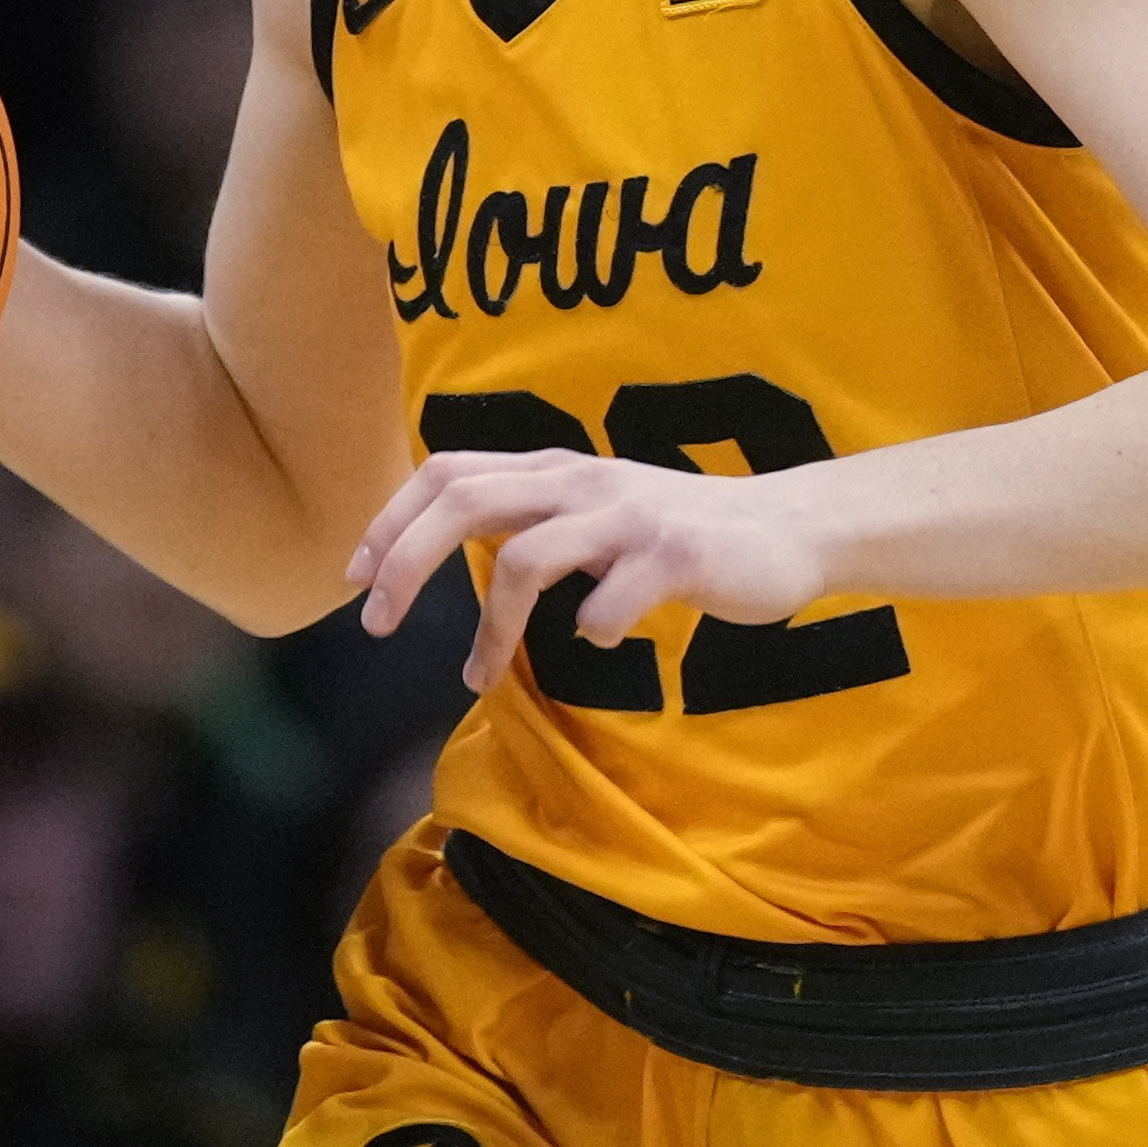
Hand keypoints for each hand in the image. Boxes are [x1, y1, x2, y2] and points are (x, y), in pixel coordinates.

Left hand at [351, 449, 838, 694]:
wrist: (792, 530)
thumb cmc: (684, 533)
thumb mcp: (597, 510)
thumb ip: (534, 518)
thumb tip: (449, 544)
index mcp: (555, 470)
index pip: (446, 471)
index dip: (390, 519)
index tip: (355, 576)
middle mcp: (582, 482)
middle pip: (463, 501)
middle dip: (403, 563)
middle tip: (376, 624)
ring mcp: (628, 517)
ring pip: (524, 560)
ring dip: (489, 628)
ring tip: (478, 676)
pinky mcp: (674, 557)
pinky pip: (607, 604)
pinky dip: (590, 630)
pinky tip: (598, 643)